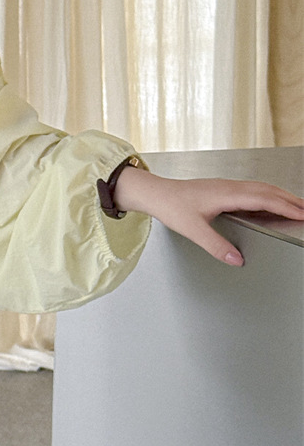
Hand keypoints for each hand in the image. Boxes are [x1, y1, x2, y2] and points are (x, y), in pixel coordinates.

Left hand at [112, 168, 303, 266]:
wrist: (155, 192)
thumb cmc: (171, 206)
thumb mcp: (193, 230)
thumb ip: (216, 246)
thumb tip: (236, 259)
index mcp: (227, 194)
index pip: (265, 199)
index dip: (286, 206)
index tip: (302, 213)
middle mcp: (230, 187)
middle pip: (269, 191)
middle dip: (291, 200)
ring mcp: (227, 187)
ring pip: (262, 189)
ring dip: (281, 196)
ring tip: (296, 206)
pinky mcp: (222, 190)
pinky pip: (253, 191)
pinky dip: (268, 196)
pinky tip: (269, 203)